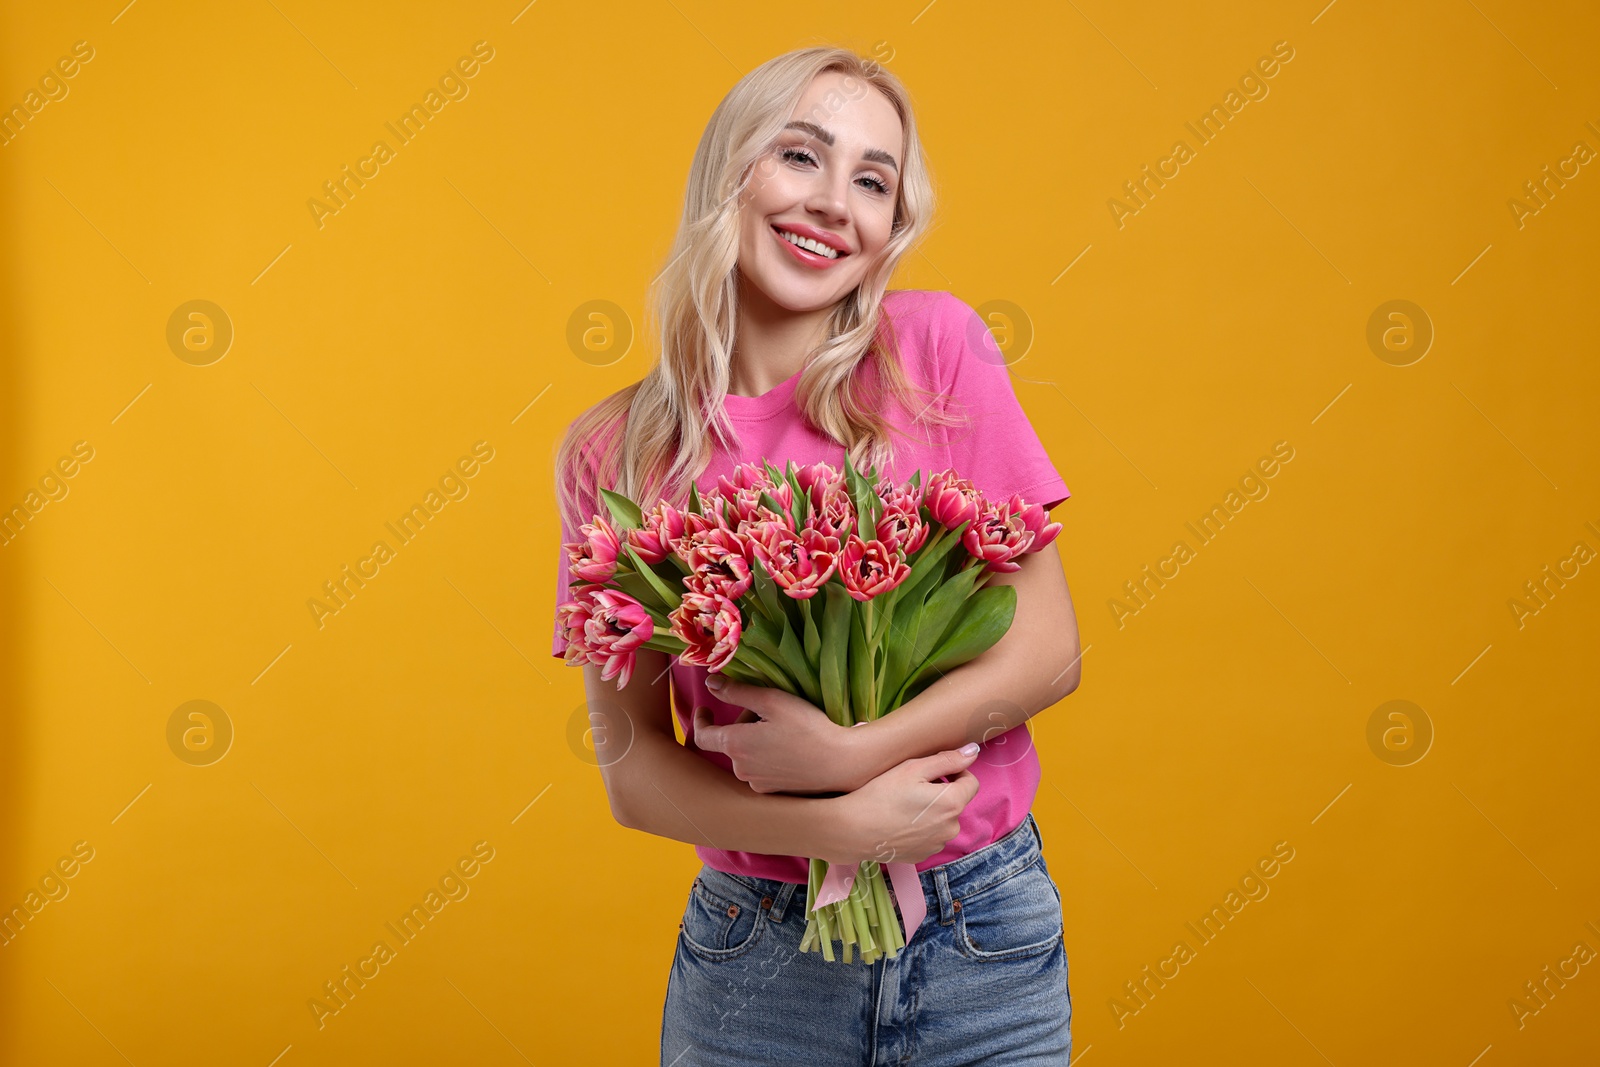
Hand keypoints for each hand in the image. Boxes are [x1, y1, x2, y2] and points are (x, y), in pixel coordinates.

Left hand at [691, 676, 871, 794]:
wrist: (840, 763)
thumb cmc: (807, 728)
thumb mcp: (772, 701)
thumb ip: (737, 692)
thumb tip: (711, 685)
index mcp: (735, 745)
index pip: (702, 735)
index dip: (700, 720)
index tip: (705, 709)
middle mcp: (740, 769)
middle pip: (730, 741)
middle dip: (742, 723)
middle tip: (769, 710)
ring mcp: (756, 783)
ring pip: (745, 754)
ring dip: (754, 739)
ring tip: (783, 727)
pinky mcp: (772, 791)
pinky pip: (759, 768)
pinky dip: (766, 755)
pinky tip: (789, 747)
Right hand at [821, 745, 981, 867]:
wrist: (854, 830)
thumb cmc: (882, 794)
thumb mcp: (913, 768)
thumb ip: (947, 759)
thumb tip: (973, 751)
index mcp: (952, 803)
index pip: (971, 782)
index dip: (956, 771)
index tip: (936, 769)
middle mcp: (951, 828)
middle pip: (956, 802)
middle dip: (941, 792)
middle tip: (913, 785)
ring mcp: (937, 844)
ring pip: (943, 820)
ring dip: (932, 811)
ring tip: (904, 805)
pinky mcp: (923, 855)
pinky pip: (930, 836)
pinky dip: (921, 827)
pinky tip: (901, 821)